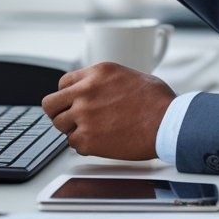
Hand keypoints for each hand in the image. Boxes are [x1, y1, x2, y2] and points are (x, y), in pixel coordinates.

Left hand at [41, 62, 175, 159]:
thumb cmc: (157, 101)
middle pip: (51, 104)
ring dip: (72, 129)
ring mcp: (84, 116)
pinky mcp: (87, 139)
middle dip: (59, 112)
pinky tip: (101, 141)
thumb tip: (96, 90)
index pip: (62, 83)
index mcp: (96, 73)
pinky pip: (73, 144)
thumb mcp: (127, 75)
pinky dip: (84, 145)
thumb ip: (104, 82)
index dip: (68, 95)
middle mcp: (85, 92)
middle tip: (70, 118)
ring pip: (59, 125)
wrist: (168, 123)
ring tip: (92, 131)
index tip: (73, 102)